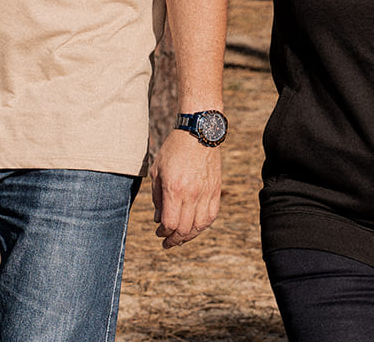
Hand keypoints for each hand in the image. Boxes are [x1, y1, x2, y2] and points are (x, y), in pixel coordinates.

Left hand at [149, 129, 221, 248]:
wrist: (199, 131)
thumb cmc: (174, 149)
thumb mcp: (157, 171)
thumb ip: (157, 197)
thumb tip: (159, 220)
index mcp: (175, 188)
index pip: (170, 223)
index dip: (163, 233)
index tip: (158, 232)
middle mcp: (192, 193)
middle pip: (184, 228)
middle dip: (174, 239)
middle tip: (167, 241)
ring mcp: (206, 192)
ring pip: (200, 225)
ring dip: (189, 235)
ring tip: (181, 237)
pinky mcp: (216, 189)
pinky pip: (212, 215)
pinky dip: (203, 225)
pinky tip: (196, 226)